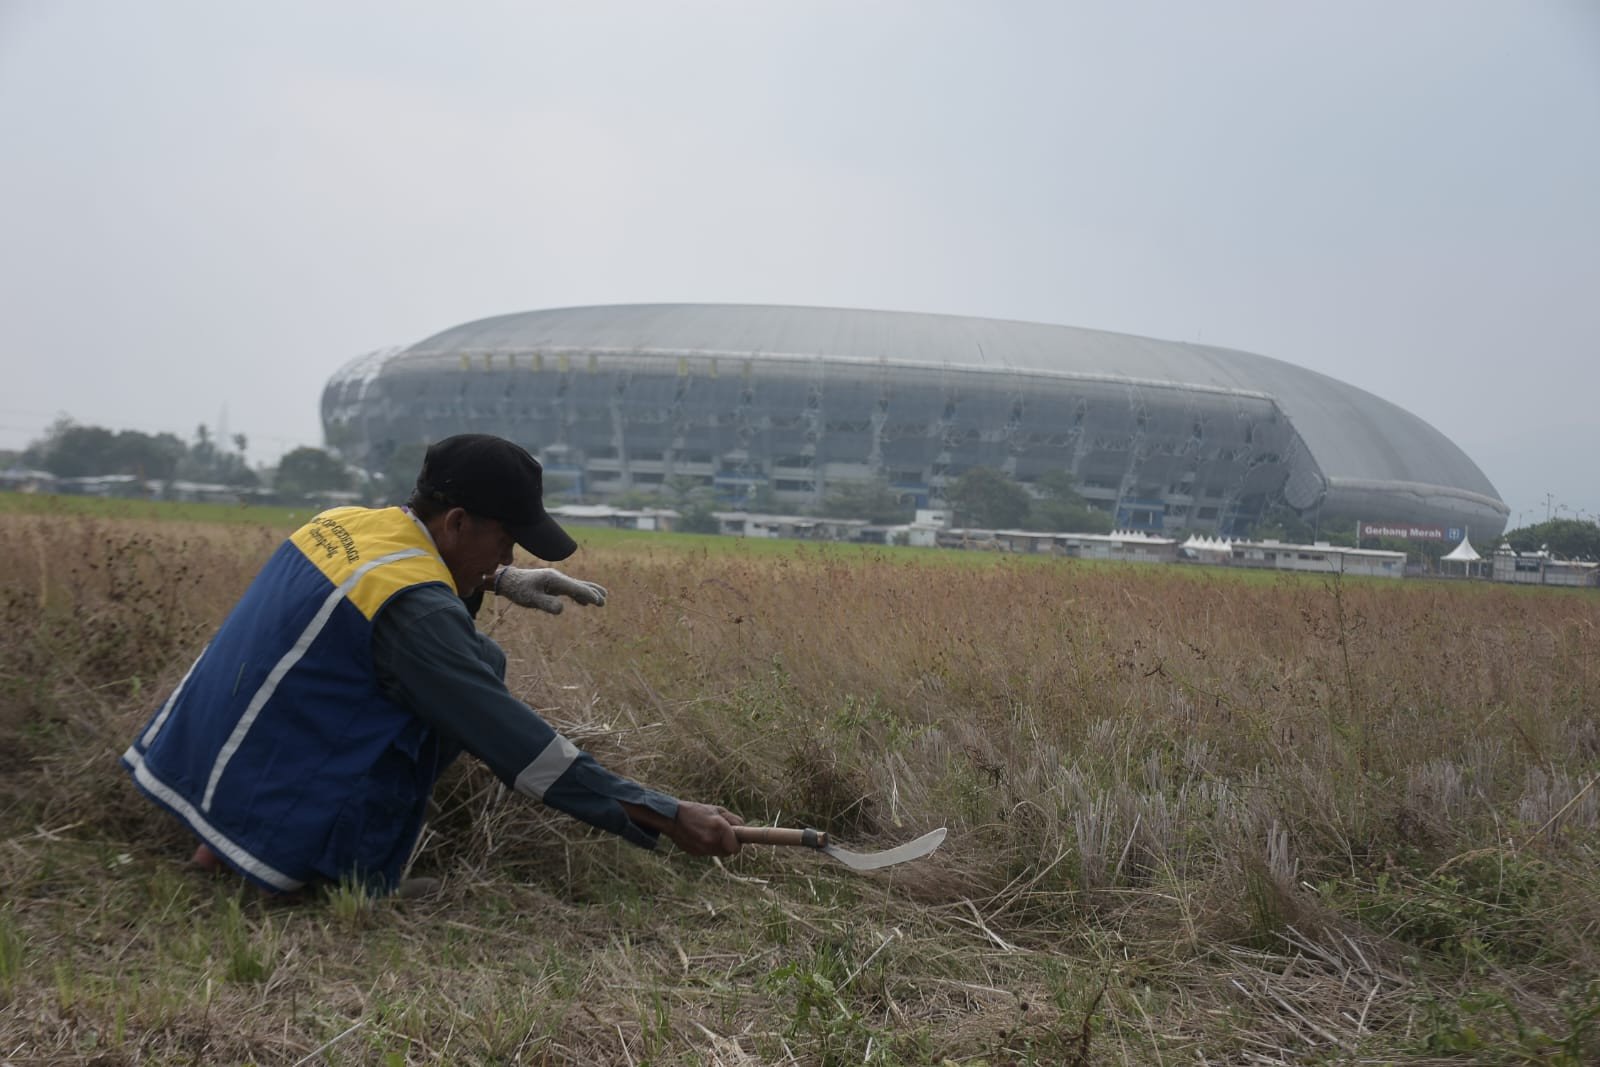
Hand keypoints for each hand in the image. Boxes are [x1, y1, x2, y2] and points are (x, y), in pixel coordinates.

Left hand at [492, 567, 607, 613]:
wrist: (508, 581)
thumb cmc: (518, 590)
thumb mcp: (530, 598)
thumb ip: (546, 604)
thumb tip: (562, 609)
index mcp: (554, 579)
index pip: (575, 587)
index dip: (588, 594)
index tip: (599, 601)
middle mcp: (557, 578)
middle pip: (579, 584)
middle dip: (592, 592)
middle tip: (605, 600)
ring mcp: (555, 581)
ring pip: (576, 586)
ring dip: (588, 592)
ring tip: (602, 599)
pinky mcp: (552, 585)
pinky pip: (569, 589)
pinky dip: (579, 594)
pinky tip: (583, 602)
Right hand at [663, 802, 744, 856]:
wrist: (672, 818)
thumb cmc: (696, 811)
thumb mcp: (717, 810)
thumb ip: (733, 820)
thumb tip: (743, 830)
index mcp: (719, 826)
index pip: (736, 847)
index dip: (738, 844)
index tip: (737, 840)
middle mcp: (712, 840)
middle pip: (729, 852)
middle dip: (729, 844)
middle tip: (723, 834)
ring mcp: (703, 849)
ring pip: (719, 853)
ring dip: (718, 846)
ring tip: (710, 833)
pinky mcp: (696, 854)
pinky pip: (708, 853)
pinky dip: (708, 847)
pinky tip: (700, 836)